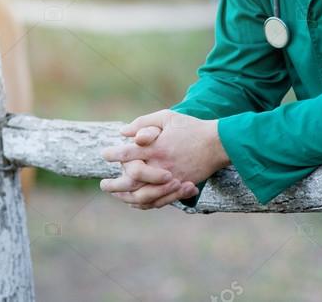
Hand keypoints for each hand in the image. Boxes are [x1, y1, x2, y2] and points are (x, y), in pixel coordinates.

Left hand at [100, 110, 229, 208]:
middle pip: (131, 181)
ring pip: (142, 196)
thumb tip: (123, 132)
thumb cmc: (191, 127)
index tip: (105, 155)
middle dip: (114, 185)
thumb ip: (143, 123)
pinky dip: (143, 204)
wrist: (218, 144)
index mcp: (156, 148)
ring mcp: (170, 180)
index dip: (113, 155)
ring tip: (116, 195)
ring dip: (125, 197)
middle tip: (103, 184)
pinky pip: (157, 202)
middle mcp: (160, 166)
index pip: (127, 154)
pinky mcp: (178, 188)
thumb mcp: (167, 117)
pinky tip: (134, 202)